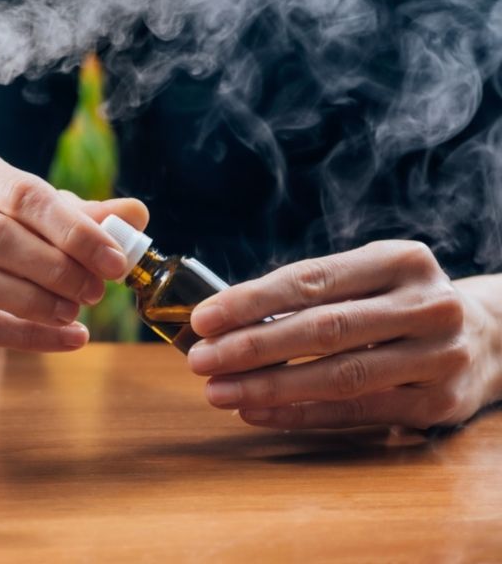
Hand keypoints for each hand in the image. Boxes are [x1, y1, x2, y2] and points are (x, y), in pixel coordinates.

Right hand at [0, 150, 147, 350]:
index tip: (114, 260)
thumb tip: (135, 214)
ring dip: (34, 300)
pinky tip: (65, 340)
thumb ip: (82, 216)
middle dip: (55, 267)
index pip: (22, 194)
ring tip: (74, 312)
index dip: (73, 230)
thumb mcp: (35, 218)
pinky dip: (25, 336)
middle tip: (95, 291)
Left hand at [187, 241, 501, 429]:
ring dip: (269, 386)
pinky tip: (256, 412)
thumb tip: (227, 321)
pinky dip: (300, 415)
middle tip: (200, 359)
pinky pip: (356, 412)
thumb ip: (310, 294)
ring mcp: (438, 356)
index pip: (312, 279)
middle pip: (323, 328)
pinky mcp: (438, 402)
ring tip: (219, 391)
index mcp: (400, 260)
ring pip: (339, 375)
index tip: (203, 319)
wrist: (488, 337)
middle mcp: (426, 304)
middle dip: (252, 346)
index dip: (252, 301)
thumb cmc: (401, 304)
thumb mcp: (369, 279)